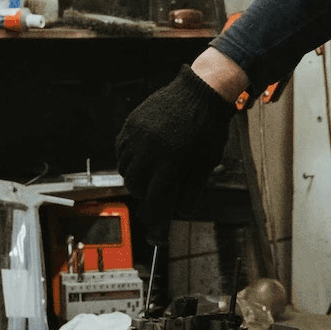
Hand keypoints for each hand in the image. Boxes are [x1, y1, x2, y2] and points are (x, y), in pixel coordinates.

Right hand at [116, 65, 235, 243]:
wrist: (202, 91)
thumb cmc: (208, 128)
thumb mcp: (206, 164)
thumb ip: (191, 191)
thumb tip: (179, 213)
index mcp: (171, 161)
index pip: (158, 202)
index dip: (158, 223)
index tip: (157, 238)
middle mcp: (149, 149)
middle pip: (137, 188)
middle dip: (149, 196)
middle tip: (162, 193)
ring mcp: (136, 136)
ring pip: (126, 171)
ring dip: (138, 178)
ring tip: (155, 173)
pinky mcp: (130, 125)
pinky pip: (122, 151)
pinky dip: (130, 160)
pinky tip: (145, 158)